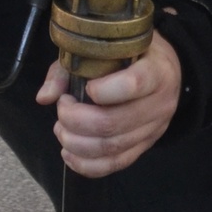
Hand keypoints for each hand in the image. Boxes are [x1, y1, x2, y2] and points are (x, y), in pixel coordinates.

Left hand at [36, 32, 182, 177]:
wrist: (167, 70)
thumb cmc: (132, 54)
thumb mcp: (107, 47)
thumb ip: (72, 67)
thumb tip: (45, 96)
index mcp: (157, 71)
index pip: (134, 84)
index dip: (103, 90)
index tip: (84, 86)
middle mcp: (160, 103)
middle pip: (113, 123)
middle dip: (76, 121)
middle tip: (61, 109)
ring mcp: (154, 130)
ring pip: (111, 148)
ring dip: (76, 143)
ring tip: (61, 129)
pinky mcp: (144, 147)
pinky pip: (115, 164)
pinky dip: (87, 164)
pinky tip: (69, 153)